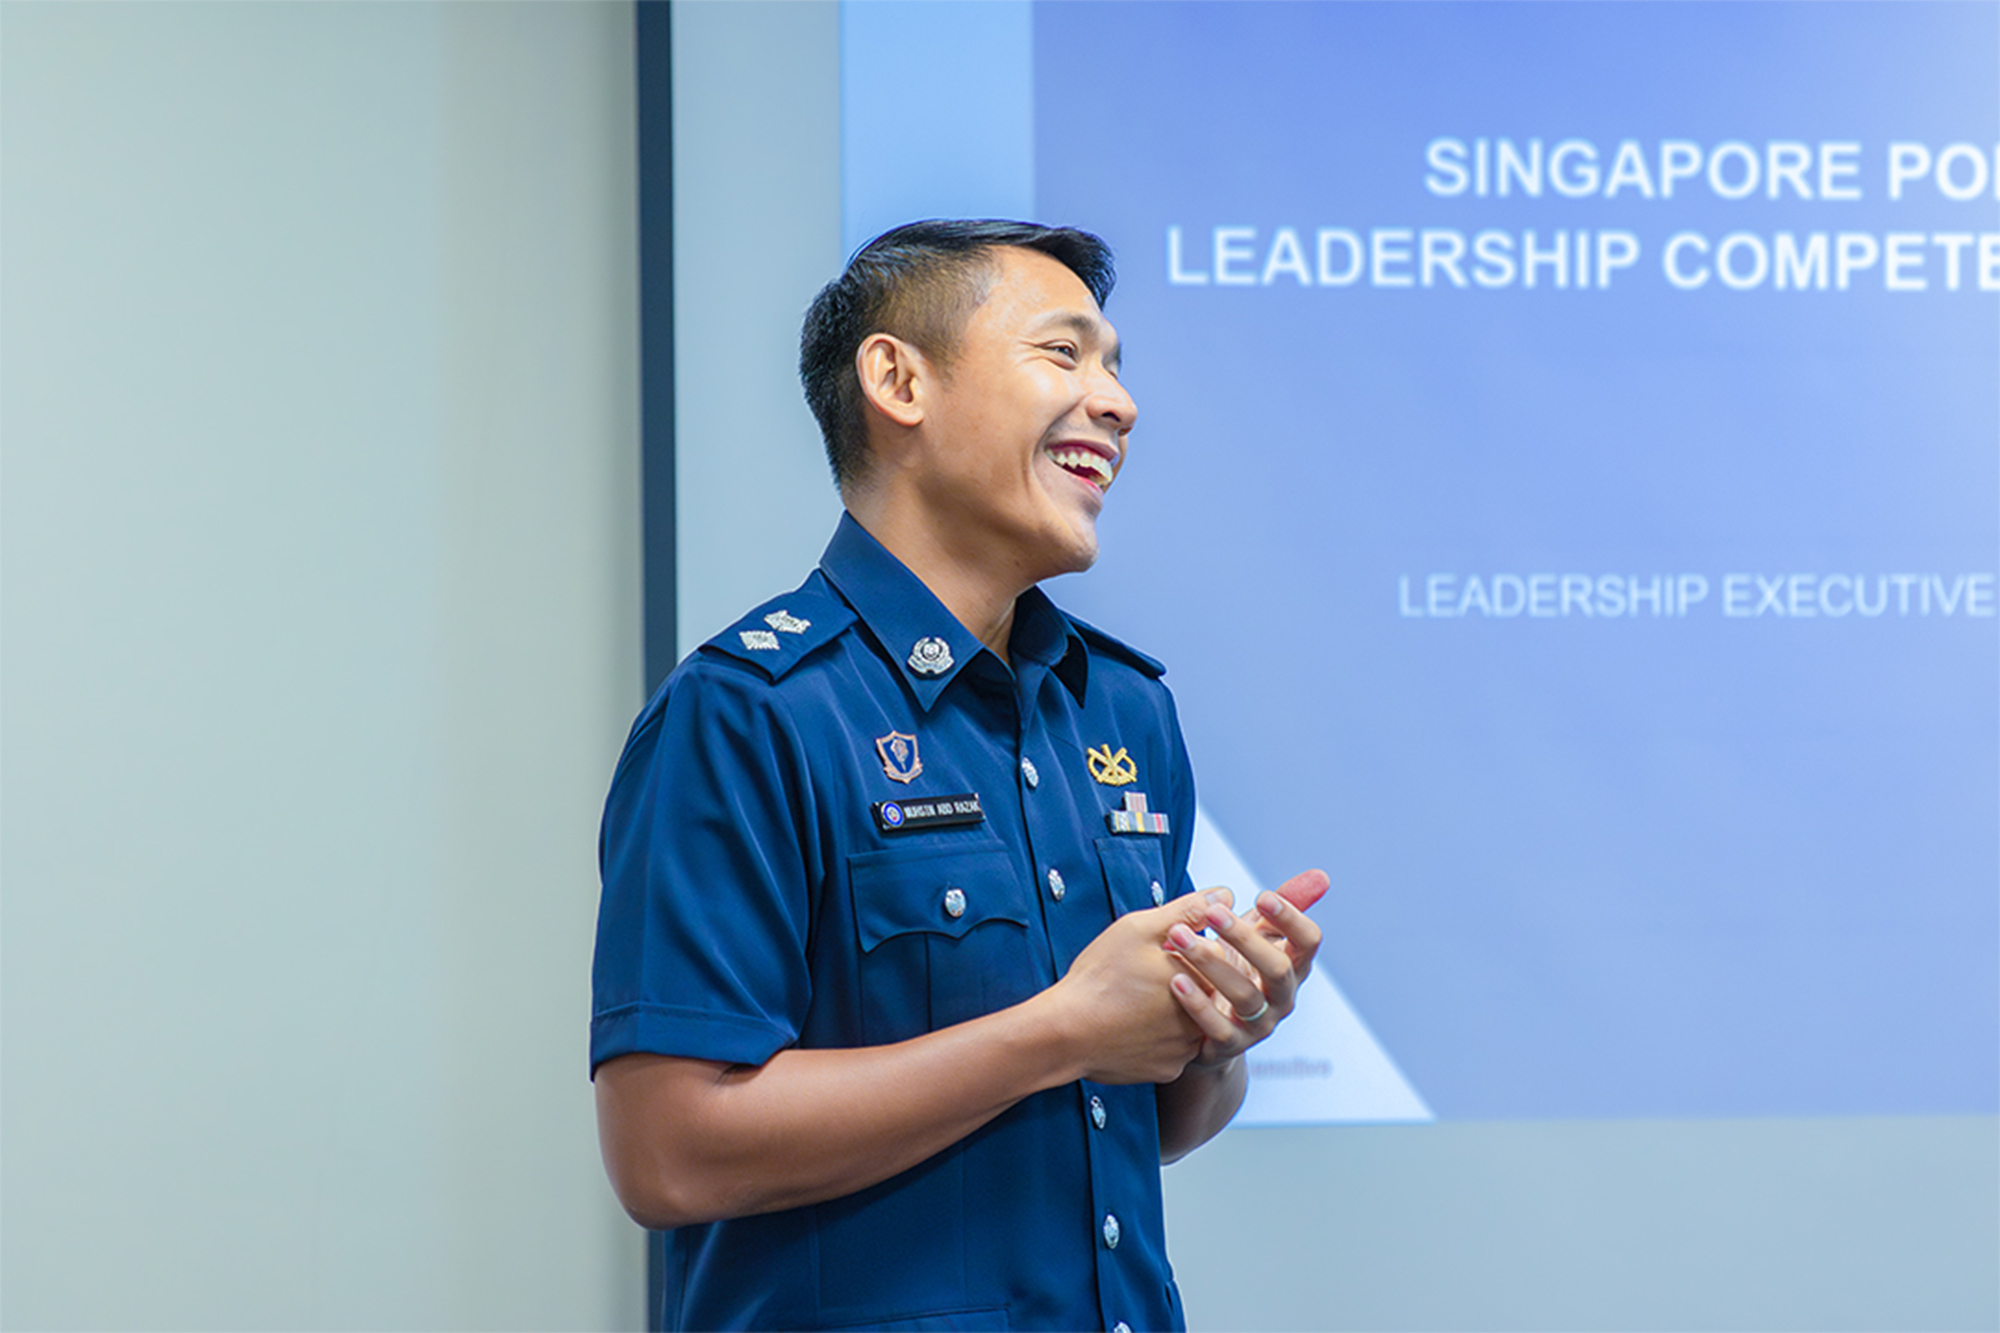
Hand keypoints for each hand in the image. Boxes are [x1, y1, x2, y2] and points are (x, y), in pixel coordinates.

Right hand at [1044, 896, 1225, 1084]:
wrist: (1066, 1032)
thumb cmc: (1099, 977)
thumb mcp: (1139, 930)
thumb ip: (1187, 910)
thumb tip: (1226, 894)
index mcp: (1199, 979)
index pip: (1211, 956)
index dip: (1181, 949)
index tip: (1155, 952)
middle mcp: (1200, 1017)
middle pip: (1201, 990)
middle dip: (1177, 980)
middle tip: (1140, 979)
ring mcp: (1185, 1049)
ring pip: (1187, 1022)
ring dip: (1170, 1010)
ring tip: (1134, 1001)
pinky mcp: (1168, 1070)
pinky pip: (1170, 1049)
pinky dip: (1156, 1037)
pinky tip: (1131, 1026)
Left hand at [1162, 868, 1326, 1066]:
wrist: (1211, 1031)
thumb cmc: (1237, 970)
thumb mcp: (1258, 936)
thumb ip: (1284, 905)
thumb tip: (1322, 875)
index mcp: (1292, 967)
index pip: (1308, 943)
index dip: (1291, 919)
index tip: (1262, 895)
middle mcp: (1282, 999)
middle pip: (1277, 969)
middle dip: (1245, 938)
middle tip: (1212, 912)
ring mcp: (1258, 1025)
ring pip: (1244, 996)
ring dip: (1210, 963)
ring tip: (1178, 936)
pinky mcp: (1229, 1046)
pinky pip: (1217, 1028)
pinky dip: (1197, 1003)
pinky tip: (1175, 979)